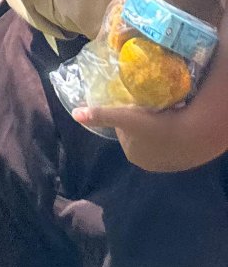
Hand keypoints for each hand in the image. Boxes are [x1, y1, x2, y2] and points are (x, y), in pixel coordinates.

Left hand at [74, 93, 227, 172]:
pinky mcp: (181, 158)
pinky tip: (173, 120)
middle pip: (138, 132)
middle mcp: (147, 163)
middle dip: (140, 119)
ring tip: (161, 111)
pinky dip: (169, 130)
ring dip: (155, 124)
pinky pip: (170, 139)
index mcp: (132, 154)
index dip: (127, 113)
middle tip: (148, 105)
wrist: (191, 136)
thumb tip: (75, 114)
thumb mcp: (123, 118)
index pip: (123, 128)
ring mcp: (166, 162)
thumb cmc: (154, 126)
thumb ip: (100, 115)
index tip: (135, 103)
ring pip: (154, 136)